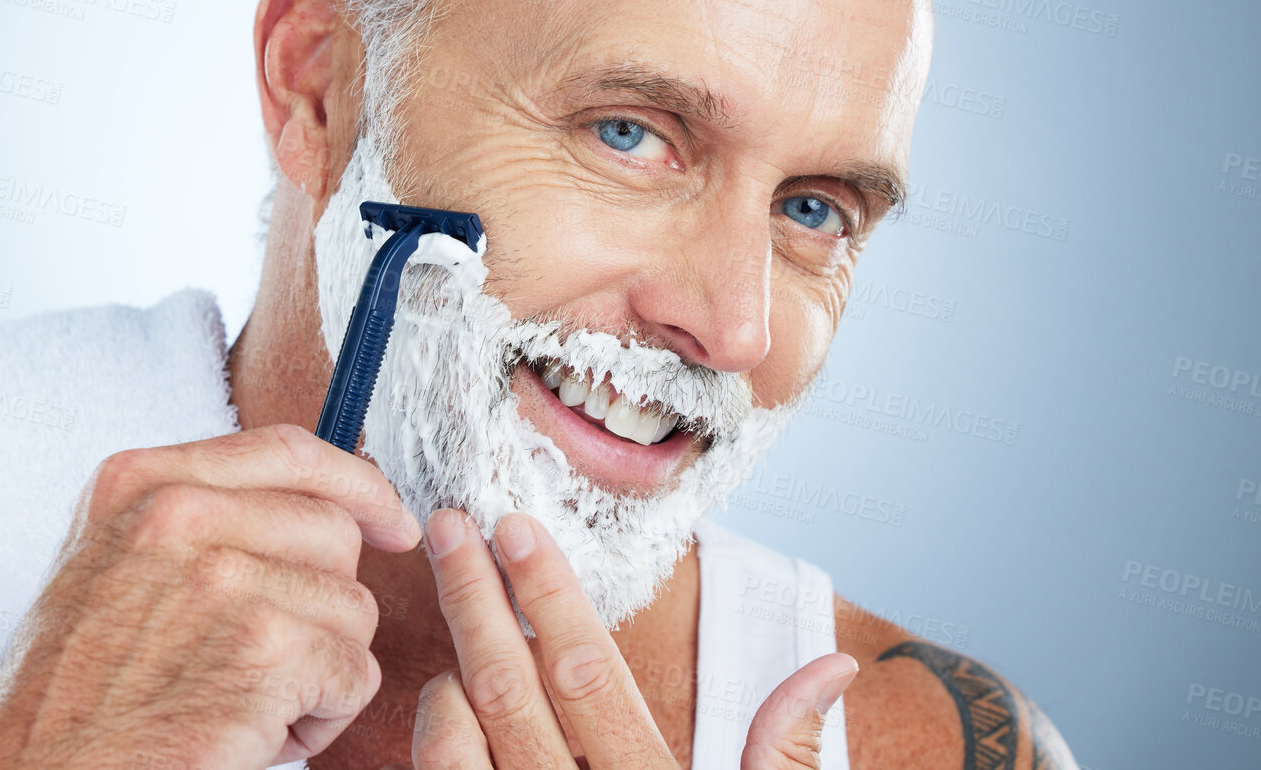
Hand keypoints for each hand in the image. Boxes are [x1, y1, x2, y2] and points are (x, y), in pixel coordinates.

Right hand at [0, 424, 422, 769]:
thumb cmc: (76, 695)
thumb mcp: (116, 563)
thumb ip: (202, 517)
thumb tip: (328, 502)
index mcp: (142, 482)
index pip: (287, 449)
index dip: (356, 482)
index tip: (391, 518)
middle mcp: (180, 514)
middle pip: (333, 532)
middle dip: (323, 603)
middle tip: (261, 661)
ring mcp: (223, 576)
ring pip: (351, 608)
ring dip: (318, 670)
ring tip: (241, 702)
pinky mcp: (263, 647)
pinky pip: (352, 673)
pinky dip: (321, 719)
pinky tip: (254, 736)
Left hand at [408, 509, 856, 768]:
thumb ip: (788, 755)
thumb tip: (835, 663)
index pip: (584, 671)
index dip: (546, 592)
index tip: (513, 526)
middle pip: (508, 688)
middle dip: (473, 598)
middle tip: (447, 526)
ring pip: (456, 744)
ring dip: (448, 678)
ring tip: (456, 636)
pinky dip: (436, 748)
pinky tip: (444, 713)